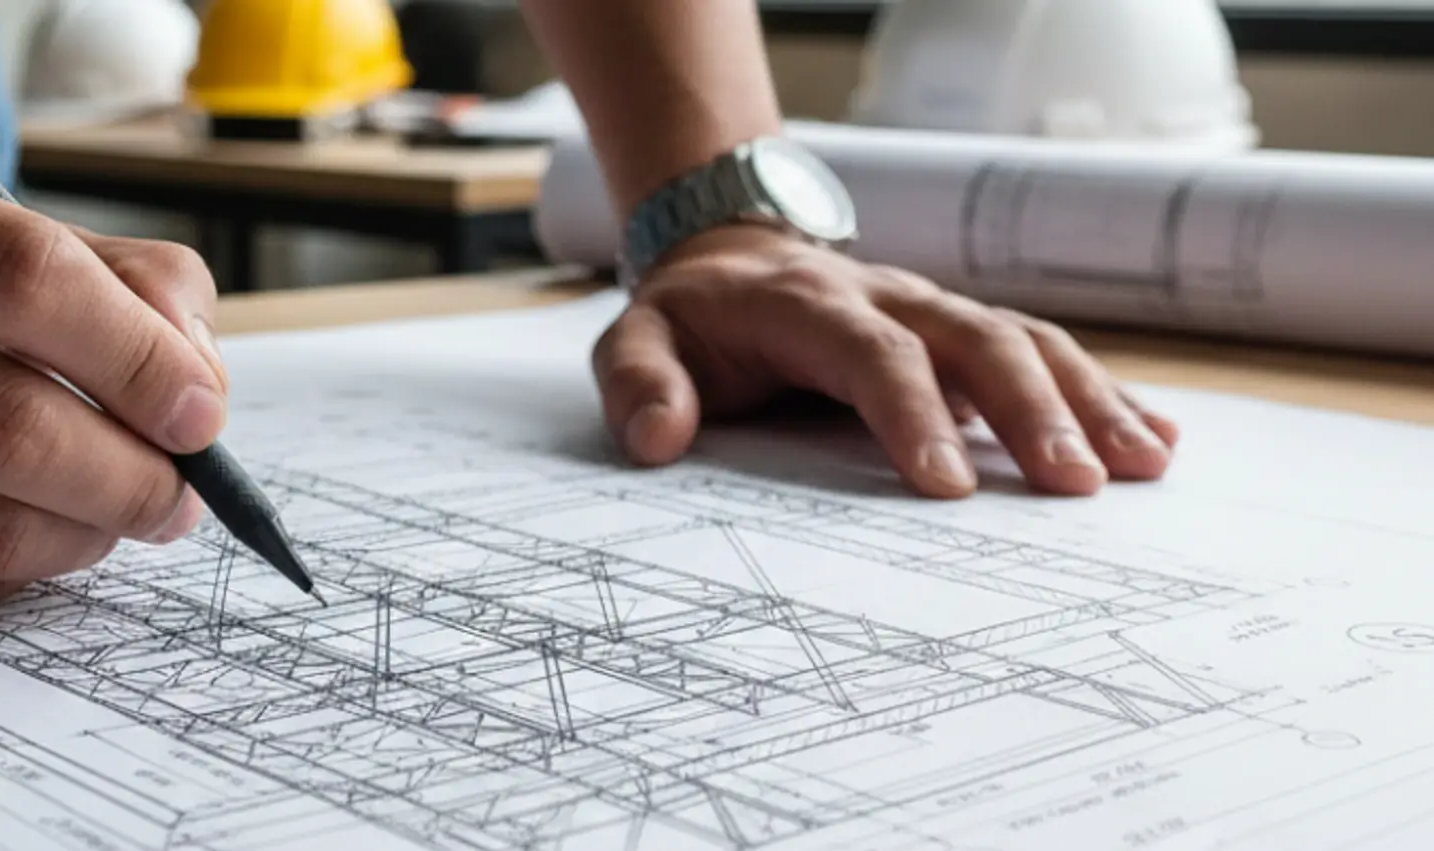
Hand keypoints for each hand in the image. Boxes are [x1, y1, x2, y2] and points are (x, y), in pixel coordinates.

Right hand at [0, 162, 227, 607]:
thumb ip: (123, 285)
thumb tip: (198, 390)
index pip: (30, 278)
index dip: (140, 357)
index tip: (200, 414)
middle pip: (14, 427)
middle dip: (133, 477)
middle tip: (180, 495)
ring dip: (87, 535)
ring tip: (115, 513)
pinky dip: (16, 569)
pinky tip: (22, 533)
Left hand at [591, 224, 1178, 496]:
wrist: (729, 260)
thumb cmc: (690, 320)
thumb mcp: (636, 342)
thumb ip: (641, 384)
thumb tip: (658, 438)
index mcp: (810, 307)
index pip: (873, 355)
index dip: (913, 414)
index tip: (951, 487)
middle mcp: (891, 299)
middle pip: (976, 341)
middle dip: (1032, 410)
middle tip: (1077, 486)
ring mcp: (937, 313)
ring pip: (1026, 342)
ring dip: (1088, 401)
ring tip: (1143, 465)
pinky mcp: (965, 335)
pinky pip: (1042, 354)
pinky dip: (1101, 393)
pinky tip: (1156, 439)